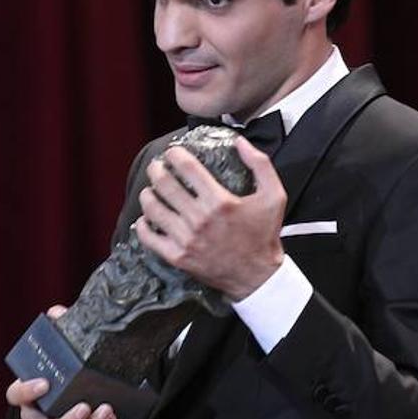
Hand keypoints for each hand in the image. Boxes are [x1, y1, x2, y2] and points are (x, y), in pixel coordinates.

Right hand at [4, 305, 117, 418]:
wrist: (69, 397)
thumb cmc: (58, 374)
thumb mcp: (56, 352)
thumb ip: (56, 332)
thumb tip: (57, 312)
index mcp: (27, 395)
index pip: (15, 395)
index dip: (26, 391)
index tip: (44, 382)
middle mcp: (38, 418)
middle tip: (85, 407)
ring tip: (107, 411)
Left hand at [134, 138, 286, 300]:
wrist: (257, 276)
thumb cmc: (264, 235)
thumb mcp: (274, 196)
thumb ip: (260, 164)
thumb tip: (240, 142)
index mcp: (220, 201)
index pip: (187, 168)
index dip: (175, 154)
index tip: (172, 152)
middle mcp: (200, 219)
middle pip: (165, 185)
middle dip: (156, 170)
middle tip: (156, 167)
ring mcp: (186, 239)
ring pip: (153, 209)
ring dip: (147, 195)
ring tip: (150, 190)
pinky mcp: (178, 257)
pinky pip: (149, 238)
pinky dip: (143, 226)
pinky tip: (145, 218)